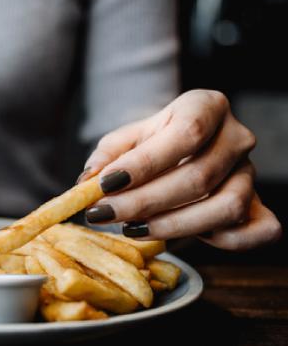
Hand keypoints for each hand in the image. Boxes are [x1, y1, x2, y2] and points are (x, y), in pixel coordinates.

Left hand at [80, 90, 281, 249]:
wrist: (183, 151)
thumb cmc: (152, 143)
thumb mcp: (126, 140)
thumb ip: (108, 156)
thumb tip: (88, 181)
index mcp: (207, 106)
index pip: (186, 134)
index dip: (145, 163)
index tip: (106, 183)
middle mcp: (237, 137)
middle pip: (199, 176)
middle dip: (144, 202)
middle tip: (103, 214)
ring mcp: (252, 173)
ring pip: (226, 207)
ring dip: (173, 225)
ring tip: (130, 228)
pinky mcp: (260, 205)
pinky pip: (258, 231)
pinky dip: (221, 241)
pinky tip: (179, 236)